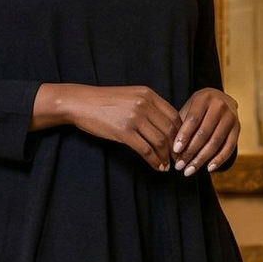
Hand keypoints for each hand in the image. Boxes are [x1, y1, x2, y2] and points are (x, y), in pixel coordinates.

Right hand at [32, 83, 179, 169]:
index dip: (181, 133)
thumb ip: (148, 106)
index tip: (181, 145)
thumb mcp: (130, 96)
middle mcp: (144, 104)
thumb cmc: (104, 102)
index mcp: (148, 94)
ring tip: (167, 165)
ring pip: (160, 141)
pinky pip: (146, 149)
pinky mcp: (124, 131)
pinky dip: (154, 161)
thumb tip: (164, 125)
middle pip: (170, 130)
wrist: (81, 102)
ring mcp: (134, 118)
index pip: (174, 115)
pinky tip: (157, 166)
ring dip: (166, 157)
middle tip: (177, 159)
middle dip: (176, 148)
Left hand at [174, 88, 238, 174]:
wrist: (220, 99)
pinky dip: (219, 160)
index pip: (193, 120)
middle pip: (204, 133)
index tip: (175, 151)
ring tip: (189, 170)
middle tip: (179, 166)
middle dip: (190, 152)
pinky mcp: (238, 128)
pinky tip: (208, 168)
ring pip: (215, 142)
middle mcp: (220, 106)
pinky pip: (229, 147)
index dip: (184, 136)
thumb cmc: (198, 108)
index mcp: (204, 98)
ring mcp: (231, 117)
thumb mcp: (188, 109)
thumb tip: (172, 151)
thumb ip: (180, 126)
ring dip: (201, 159)